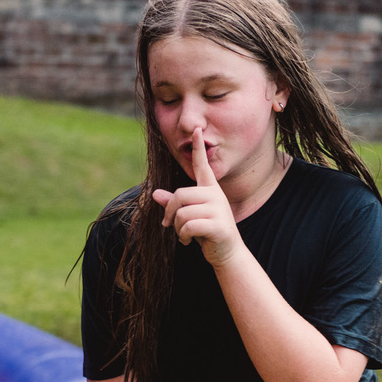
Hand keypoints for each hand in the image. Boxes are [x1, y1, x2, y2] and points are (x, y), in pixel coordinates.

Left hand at [152, 127, 242, 267]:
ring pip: (182, 212)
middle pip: (180, 194)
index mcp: (210, 189)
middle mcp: (215, 195)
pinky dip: (182, 236)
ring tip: (183, 234)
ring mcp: (219, 209)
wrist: (226, 253)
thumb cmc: (206, 232)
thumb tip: (155, 193)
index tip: (196, 129)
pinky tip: (187, 241)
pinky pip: (188, 226)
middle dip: (170, 212)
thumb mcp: (189, 215)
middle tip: (169, 225)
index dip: (198, 148)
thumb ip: (174, 204)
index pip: (202, 165)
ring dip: (176, 227)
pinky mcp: (219, 225)